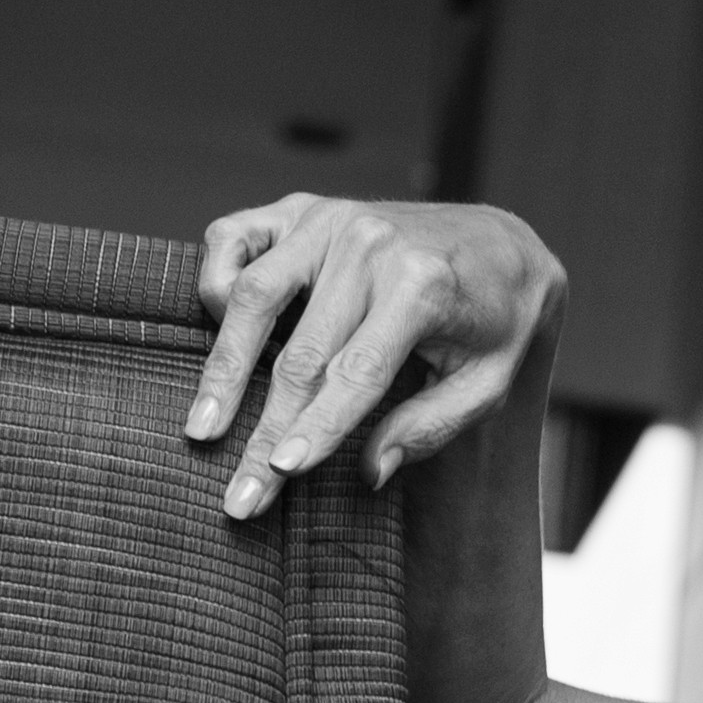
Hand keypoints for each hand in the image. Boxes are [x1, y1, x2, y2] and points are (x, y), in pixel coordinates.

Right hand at [186, 195, 565, 519]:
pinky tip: (217, 333)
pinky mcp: (299, 208)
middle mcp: (369, 246)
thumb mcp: (489, 381)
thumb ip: (433, 426)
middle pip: (299, 353)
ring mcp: (329, 219)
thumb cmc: (495, 321)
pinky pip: (231, 239)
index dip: (316, 427)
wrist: (500, 242)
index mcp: (423, 287)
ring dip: (222, 369)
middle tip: (238, 493)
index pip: (356, 373)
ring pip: (252, 297)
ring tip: (202, 429)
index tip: (281, 473)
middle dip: (265, 430)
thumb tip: (370, 472)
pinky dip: (214, 283)